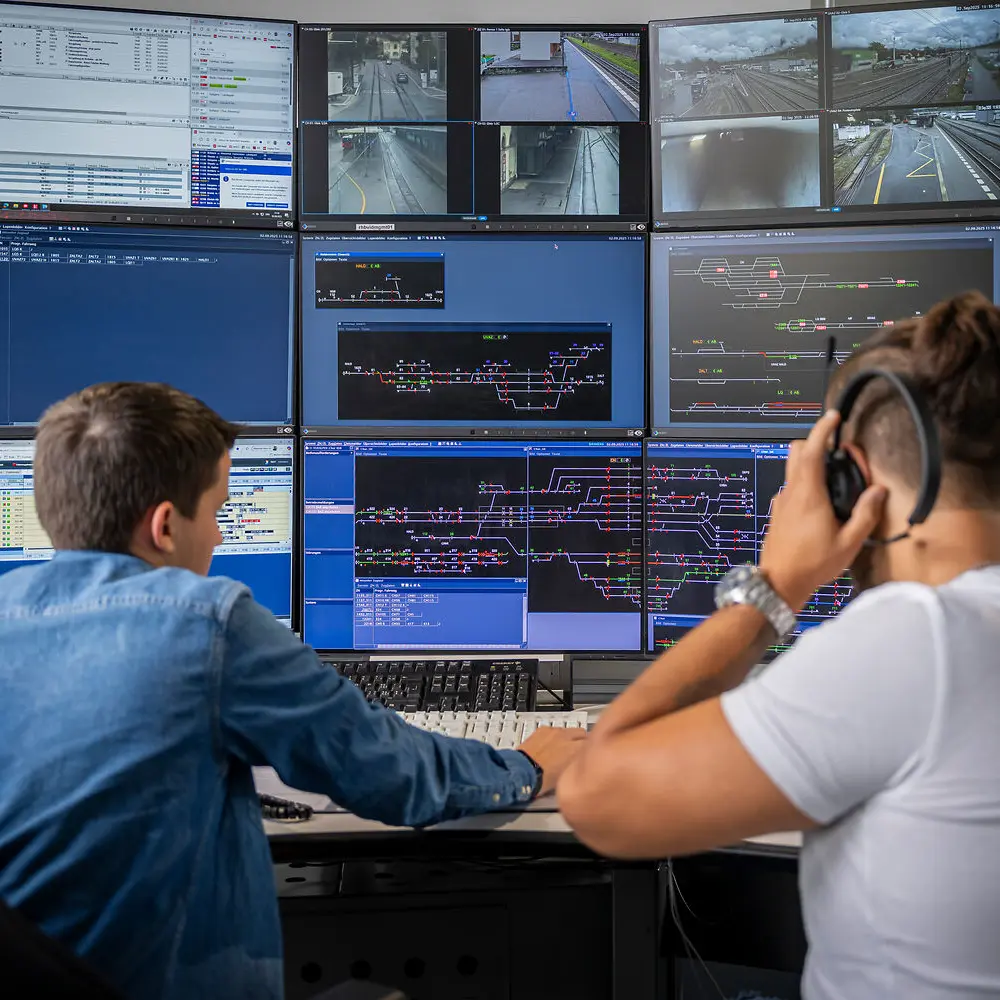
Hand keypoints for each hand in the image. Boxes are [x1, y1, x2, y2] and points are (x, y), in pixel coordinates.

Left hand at [517, 727, 586, 795]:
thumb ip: (577, 764)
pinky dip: (553, 736)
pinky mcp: (542, 730)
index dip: (590, 751)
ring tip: (561, 749)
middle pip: (582, 732)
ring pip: (567, 730)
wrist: (522, 772)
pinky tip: (549, 746)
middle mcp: (566, 737)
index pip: (591, 744)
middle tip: (576, 751)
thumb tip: (579, 764)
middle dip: (581, 740)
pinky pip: (553, 730)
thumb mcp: (568, 775)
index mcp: (576, 749)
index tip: (588, 755)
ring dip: (567, 738)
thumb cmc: (543, 779)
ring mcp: (554, 732)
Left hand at [759, 410, 885, 610]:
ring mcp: (781, 502)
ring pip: (791, 468)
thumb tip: (878, 492)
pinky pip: (790, 487)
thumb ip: (865, 514)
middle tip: (837, 451)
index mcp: (808, 495)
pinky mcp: (777, 512)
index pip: (812, 451)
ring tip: (833, 476)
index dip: (823, 430)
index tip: (833, 417)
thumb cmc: (813, 565)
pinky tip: (820, 501)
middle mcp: (791, 493)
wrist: (779, 582)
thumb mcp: (849, 543)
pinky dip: (804, 482)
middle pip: (796, 452)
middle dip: (815, 442)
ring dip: (809, 462)